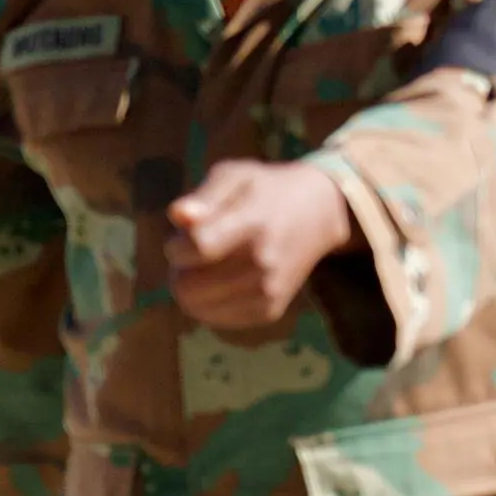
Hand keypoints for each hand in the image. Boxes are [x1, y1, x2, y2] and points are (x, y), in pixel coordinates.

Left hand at [167, 160, 356, 331]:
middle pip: (188, 287)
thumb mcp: (235, 176)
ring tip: (210, 265)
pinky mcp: (270, 310)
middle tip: (195, 253)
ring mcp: (268, 291)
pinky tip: (221, 281)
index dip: (176, 245)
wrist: (319, 214)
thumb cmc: (266, 190)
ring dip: (192, 287)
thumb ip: (203, 197)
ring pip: (196, 307)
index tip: (184, 234)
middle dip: (179, 270)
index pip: (195, 248)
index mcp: (252, 225)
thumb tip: (177, 216)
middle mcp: (263, 264)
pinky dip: (208, 303)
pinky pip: (215, 319)